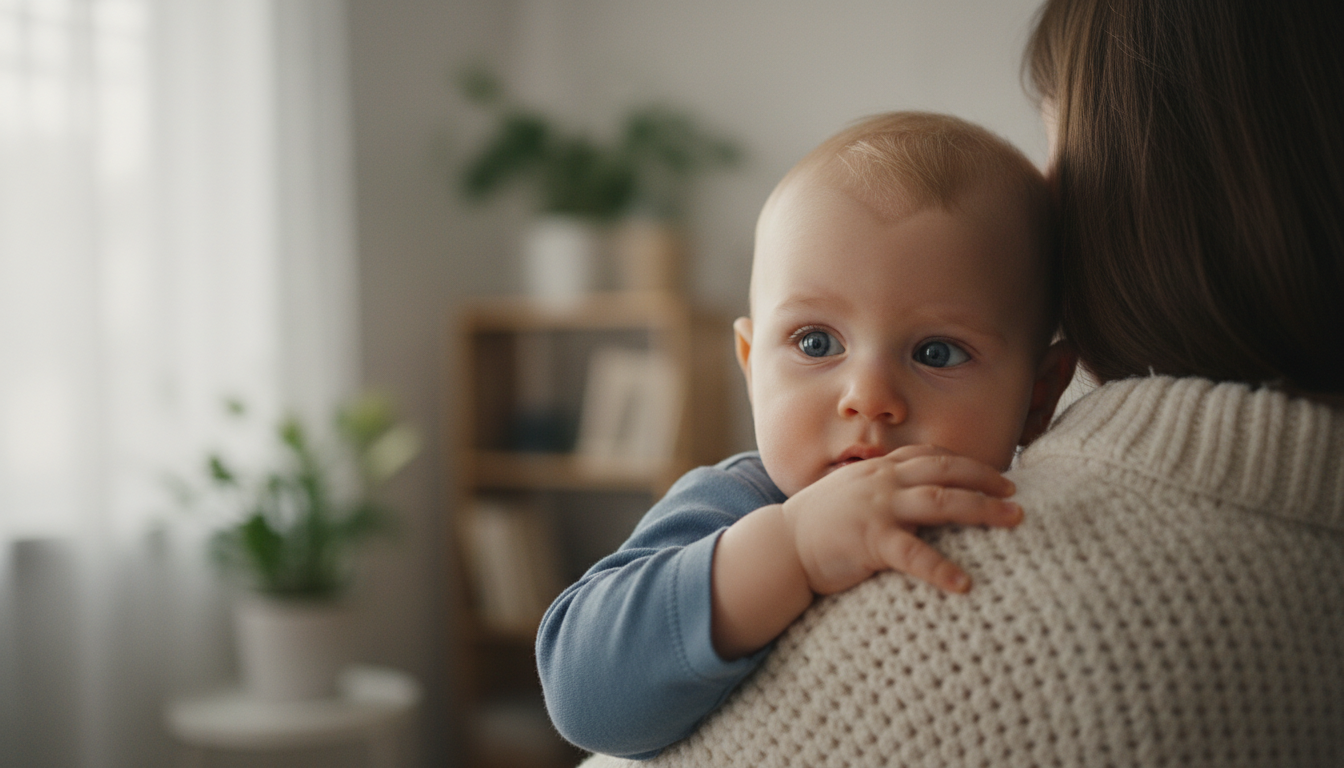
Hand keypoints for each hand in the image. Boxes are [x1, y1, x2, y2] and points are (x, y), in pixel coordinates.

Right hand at [781, 445, 1020, 595]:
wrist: (781, 545)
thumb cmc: (818, 525)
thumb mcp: (851, 493)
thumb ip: (881, 489)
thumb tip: (913, 497)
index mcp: (878, 469)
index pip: (930, 456)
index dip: (966, 463)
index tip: (995, 474)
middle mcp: (881, 481)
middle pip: (945, 471)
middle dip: (985, 479)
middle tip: (1015, 493)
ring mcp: (877, 508)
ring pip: (940, 501)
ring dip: (982, 509)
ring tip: (1013, 520)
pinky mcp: (870, 540)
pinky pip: (913, 554)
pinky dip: (941, 568)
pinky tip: (963, 584)